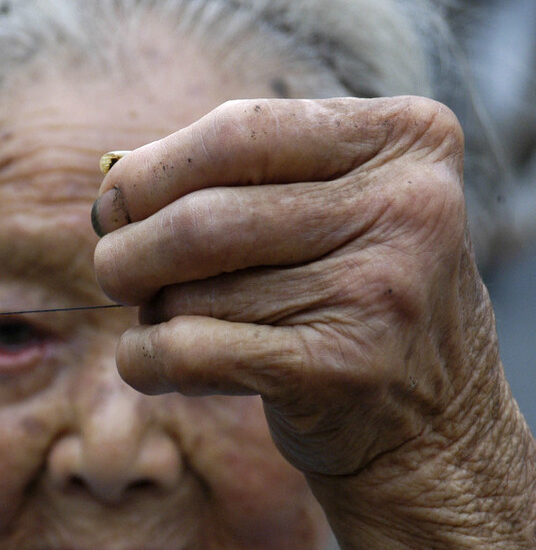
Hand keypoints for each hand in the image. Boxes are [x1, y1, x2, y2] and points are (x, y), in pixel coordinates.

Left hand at [92, 96, 492, 477]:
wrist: (437, 417)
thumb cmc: (349, 288)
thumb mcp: (326, 203)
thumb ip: (231, 173)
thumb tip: (111, 186)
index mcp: (404, 138)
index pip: (236, 131)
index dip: (149, 171)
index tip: (113, 204)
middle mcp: (408, 207)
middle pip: (202, 218)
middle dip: (128, 251)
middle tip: (116, 270)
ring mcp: (380, 290)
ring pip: (192, 292)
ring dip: (154, 312)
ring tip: (177, 322)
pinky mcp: (343, 370)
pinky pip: (189, 351)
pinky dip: (145, 358)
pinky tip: (155, 362)